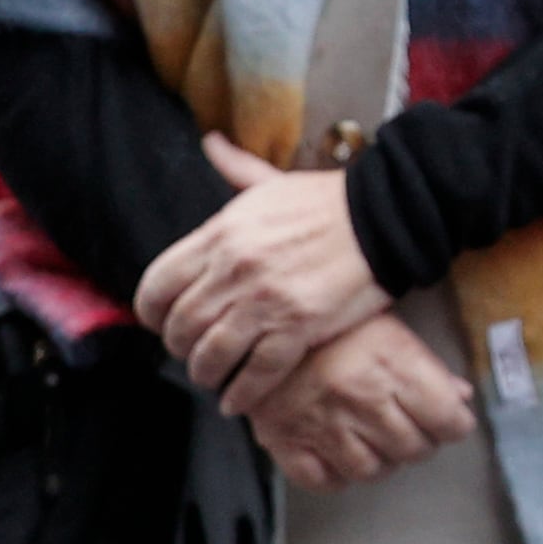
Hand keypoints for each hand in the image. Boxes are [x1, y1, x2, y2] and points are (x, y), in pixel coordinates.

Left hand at [140, 134, 387, 418]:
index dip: (151, 313)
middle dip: (180, 347)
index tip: (161, 323)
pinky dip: (241, 394)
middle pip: (180, 326)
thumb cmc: (332, 201)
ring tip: (214, 377)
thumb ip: (236, 169)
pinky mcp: (298, 328)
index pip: (157, 285)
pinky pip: (254, 373)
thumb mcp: (275, 182)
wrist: (391, 216)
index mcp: (222, 234)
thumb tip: (210, 143)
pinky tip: (239, 400)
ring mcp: (265, 301)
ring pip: (210, 355)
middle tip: (191, 353)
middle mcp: (235, 270)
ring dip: (206, 373)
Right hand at [246, 309, 475, 490]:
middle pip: (413, 449)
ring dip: (383, 461)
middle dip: (421, 443)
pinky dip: (338, 476)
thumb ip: (430, 369)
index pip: (448, 420)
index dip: (455, 424)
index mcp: (395, 366)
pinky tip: (343, 455)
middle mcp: (362, 399)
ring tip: (380, 442)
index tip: (450, 422)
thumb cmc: (336, 325)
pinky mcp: (285, 441)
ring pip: (372, 471)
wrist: (265, 323)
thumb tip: (461, 399)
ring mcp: (322, 424)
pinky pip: (323, 481)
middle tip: (413, 430)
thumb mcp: (393, 332)